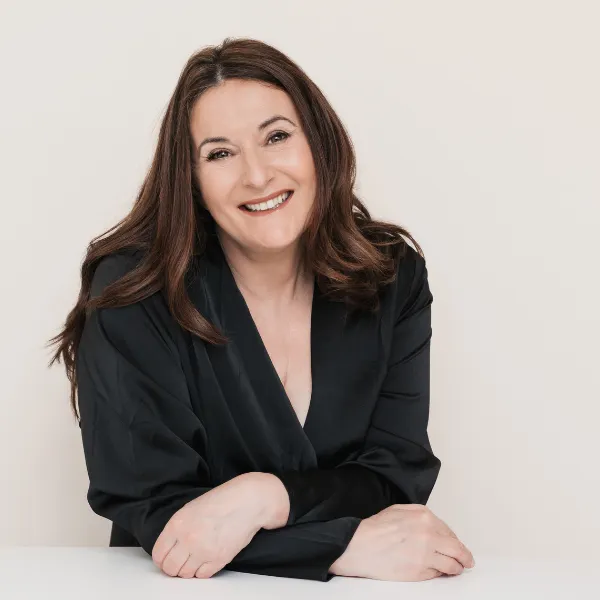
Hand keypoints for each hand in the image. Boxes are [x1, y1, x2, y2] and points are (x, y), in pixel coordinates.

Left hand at [151, 473, 271, 577]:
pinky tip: (206, 558)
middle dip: (173, 567)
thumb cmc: (222, 501)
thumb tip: (169, 547)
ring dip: (188, 569)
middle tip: (180, 561)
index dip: (162, 558)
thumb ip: (177, 529)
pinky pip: (202, 576)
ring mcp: (203, 551)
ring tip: (196, 557)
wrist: (247, 502)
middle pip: (170, 568)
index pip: (159, 554)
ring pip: (185, 575)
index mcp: (178, 524)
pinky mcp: (218, 559)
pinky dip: (202, 570)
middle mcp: (187, 539)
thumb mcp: (191, 509)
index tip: (167, 557)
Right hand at [330, 504, 475, 580]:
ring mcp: (426, 553)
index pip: (449, 531)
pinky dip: (442, 573)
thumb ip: (419, 515)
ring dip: (457, 567)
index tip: (458, 546)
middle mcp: (429, 533)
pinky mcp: (421, 570)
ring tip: (458, 569)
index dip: (454, 540)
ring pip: (452, 563)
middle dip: (464, 556)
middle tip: (467, 561)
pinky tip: (441, 572)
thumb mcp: (398, 510)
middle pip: (456, 547)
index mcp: (424, 516)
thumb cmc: (375, 529)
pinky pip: (438, 573)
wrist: (361, 545)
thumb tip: (433, 525)